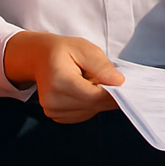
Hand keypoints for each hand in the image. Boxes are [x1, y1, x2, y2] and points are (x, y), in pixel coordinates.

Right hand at [3, 31, 124, 123]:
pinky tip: (83, 90)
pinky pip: (83, 115)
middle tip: (108, 78)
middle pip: (93, 106)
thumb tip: (119, 82)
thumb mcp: (85, 49)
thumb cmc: (64, 50)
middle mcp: (53, 101)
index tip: (124, 86)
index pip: (93, 96)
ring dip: (97, 99)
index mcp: (59, 81)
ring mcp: (52, 111)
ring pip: (90, 112)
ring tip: (89, 81)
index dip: (113, 94)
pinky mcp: (56, 116)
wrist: (39, 57)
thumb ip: (102, 66)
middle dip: (106, 95)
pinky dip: (89, 104)